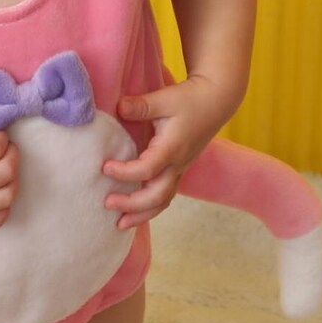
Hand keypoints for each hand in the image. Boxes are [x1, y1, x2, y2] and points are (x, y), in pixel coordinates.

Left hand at [102, 76, 233, 226]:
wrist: (217, 100)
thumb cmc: (190, 99)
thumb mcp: (165, 98)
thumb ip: (141, 105)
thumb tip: (118, 107)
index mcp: (172, 148)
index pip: (146, 170)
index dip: (124, 172)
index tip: (104, 167)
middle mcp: (177, 164)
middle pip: (156, 196)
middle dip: (131, 205)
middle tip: (107, 203)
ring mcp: (179, 169)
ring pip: (162, 201)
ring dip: (142, 214)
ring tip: (120, 224)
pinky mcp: (178, 168)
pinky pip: (164, 194)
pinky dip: (149, 206)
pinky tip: (132, 210)